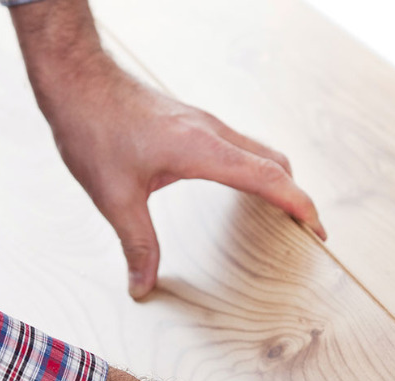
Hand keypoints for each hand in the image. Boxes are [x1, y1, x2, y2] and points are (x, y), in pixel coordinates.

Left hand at [11, 0, 323, 297]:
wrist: (77, 80)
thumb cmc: (94, 128)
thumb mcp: (114, 197)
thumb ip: (137, 244)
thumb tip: (143, 286)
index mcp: (203, 149)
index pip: (269, 178)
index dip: (299, 205)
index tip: (317, 230)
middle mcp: (211, 132)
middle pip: (275, 162)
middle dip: (297, 196)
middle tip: (308, 229)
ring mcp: (203, 123)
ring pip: (258, 150)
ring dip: (278, 180)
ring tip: (282, 212)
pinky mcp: (191, 122)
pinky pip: (238, 145)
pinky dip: (254, 168)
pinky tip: (240, 187)